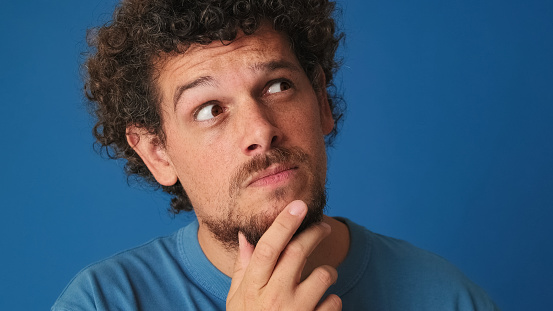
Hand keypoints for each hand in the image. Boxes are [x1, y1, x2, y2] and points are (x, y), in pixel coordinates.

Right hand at [226, 200, 341, 310]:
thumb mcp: (237, 299)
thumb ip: (243, 268)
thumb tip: (244, 237)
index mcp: (253, 288)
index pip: (268, 247)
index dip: (284, 223)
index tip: (298, 205)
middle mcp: (273, 297)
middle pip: (298, 252)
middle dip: (314, 233)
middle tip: (322, 226)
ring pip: (324, 274)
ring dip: (328, 271)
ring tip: (323, 276)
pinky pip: (335, 302)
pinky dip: (333, 300)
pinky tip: (323, 305)